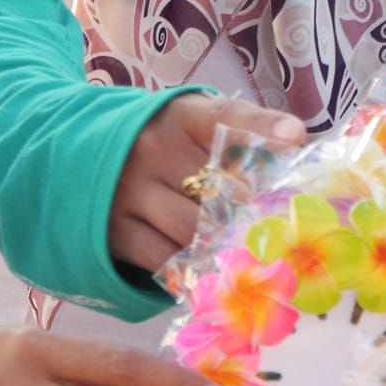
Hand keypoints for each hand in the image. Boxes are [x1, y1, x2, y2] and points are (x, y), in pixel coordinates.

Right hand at [109, 95, 304, 273]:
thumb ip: (242, 133)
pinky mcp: (115, 230)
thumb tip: (295, 142)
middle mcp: (154, 149)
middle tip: (282, 230)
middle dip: (252, 212)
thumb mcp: (197, 124)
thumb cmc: (167, 143)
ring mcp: (131, 190)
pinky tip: (209, 269)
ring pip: (192, 229)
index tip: (294, 137)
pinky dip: (191, 268)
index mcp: (182, 117)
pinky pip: (164, 259)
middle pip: (217, 188)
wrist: (90, 153)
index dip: (262, 127)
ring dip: (223, 245)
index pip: (226, 117)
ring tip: (249, 255)